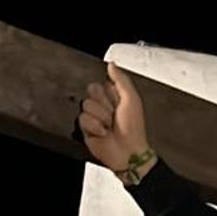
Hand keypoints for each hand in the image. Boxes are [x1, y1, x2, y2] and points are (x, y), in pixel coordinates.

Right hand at [79, 63, 154, 183]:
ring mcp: (93, 117)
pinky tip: (103, 133)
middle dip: (103, 103)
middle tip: (113, 114)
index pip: (100, 83)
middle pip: (91, 91)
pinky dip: (94, 126)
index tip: (116, 100)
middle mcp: (102, 106)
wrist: (128, 151)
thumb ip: (121, 79)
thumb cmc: (133, 127)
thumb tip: (111, 64)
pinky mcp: (86, 129)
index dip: (107, 91)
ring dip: (101, 116)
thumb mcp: (131, 98)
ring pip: (86, 105)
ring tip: (109, 126)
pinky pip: (82, 119)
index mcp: (114, 97)